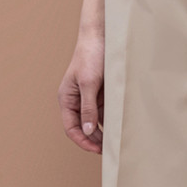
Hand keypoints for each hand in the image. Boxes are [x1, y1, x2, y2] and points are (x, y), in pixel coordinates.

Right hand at [57, 29, 104, 153]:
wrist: (102, 36)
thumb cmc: (91, 56)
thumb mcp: (89, 83)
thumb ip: (88, 108)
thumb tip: (87, 130)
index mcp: (67, 99)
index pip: (71, 128)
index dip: (82, 140)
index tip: (96, 149)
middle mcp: (76, 101)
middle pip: (83, 127)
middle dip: (95, 139)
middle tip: (109, 149)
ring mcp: (89, 98)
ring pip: (95, 121)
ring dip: (104, 131)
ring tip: (116, 141)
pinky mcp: (101, 93)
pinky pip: (105, 112)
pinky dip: (111, 120)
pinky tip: (120, 126)